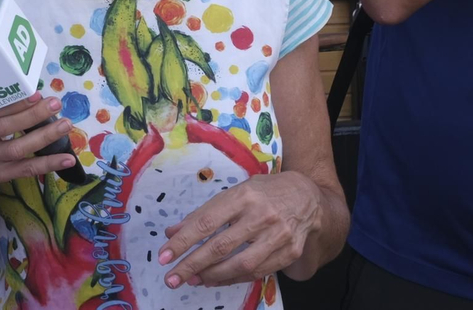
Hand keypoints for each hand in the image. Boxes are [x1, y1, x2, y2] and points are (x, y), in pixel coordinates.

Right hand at [0, 93, 76, 183]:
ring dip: (44, 137)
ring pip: (18, 149)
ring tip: (65, 126)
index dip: (16, 102)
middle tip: (56, 104)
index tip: (37, 94)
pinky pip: (25, 169)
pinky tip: (66, 159)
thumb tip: (36, 96)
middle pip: (5, 127)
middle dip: (32, 115)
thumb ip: (2, 110)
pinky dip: (47, 164)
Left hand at [156, 171, 322, 288]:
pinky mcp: (289, 252)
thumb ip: (204, 212)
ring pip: (239, 264)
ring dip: (212, 276)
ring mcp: (278, 236)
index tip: (164, 255)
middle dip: (192, 264)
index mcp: (244, 195)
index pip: (206, 222)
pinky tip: (216, 279)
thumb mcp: (235, 192)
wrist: (308, 198)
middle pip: (220, 246)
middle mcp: (261, 215)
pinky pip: (256, 272)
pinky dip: (233, 278)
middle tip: (172, 278)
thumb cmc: (264, 193)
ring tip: (193, 279)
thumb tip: (172, 232)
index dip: (183, 241)